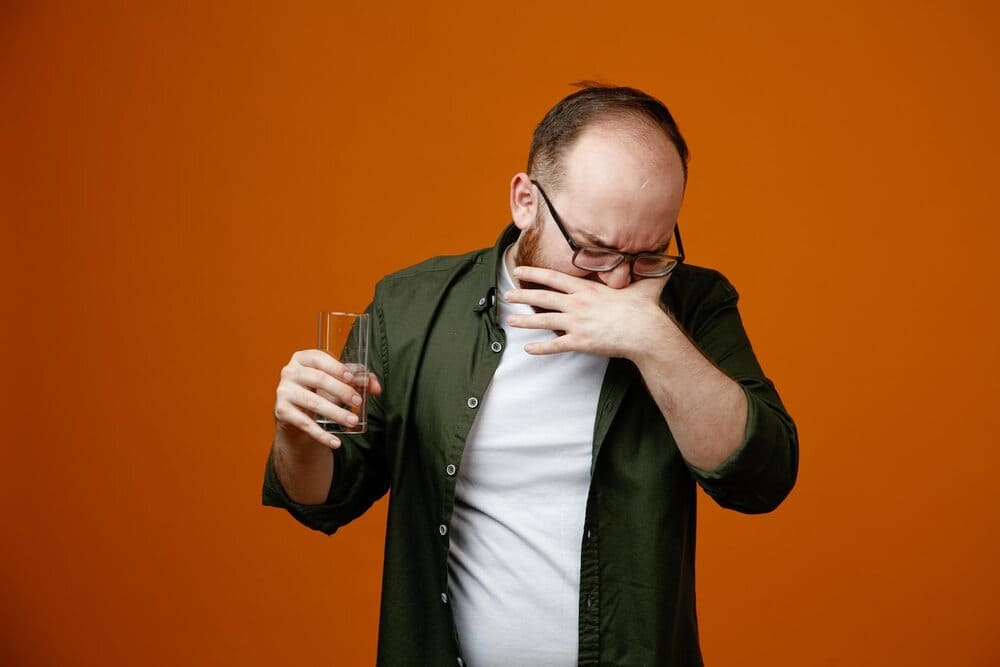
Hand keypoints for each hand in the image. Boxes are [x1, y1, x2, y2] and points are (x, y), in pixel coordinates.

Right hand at [273, 349, 382, 448]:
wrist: (296, 415)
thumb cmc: (320, 391)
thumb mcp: (336, 382)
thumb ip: (359, 380)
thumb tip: (376, 387)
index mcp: (302, 359)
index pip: (319, 358)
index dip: (336, 367)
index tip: (351, 378)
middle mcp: (289, 372)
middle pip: (318, 379)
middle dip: (341, 390)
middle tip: (358, 402)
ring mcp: (283, 392)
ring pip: (312, 402)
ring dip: (335, 413)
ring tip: (352, 421)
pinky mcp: (282, 411)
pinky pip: (304, 424)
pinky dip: (321, 435)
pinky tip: (336, 442)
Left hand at [504, 266, 673, 358]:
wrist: (647, 332)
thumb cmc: (646, 309)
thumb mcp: (645, 283)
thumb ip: (647, 269)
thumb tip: (664, 255)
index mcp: (587, 289)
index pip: (554, 277)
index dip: (534, 273)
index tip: (520, 270)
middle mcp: (578, 304)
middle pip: (543, 297)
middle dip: (522, 294)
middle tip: (507, 294)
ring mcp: (577, 323)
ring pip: (544, 320)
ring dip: (525, 321)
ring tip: (510, 321)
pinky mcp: (580, 342)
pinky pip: (555, 345)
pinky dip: (540, 348)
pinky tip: (527, 348)